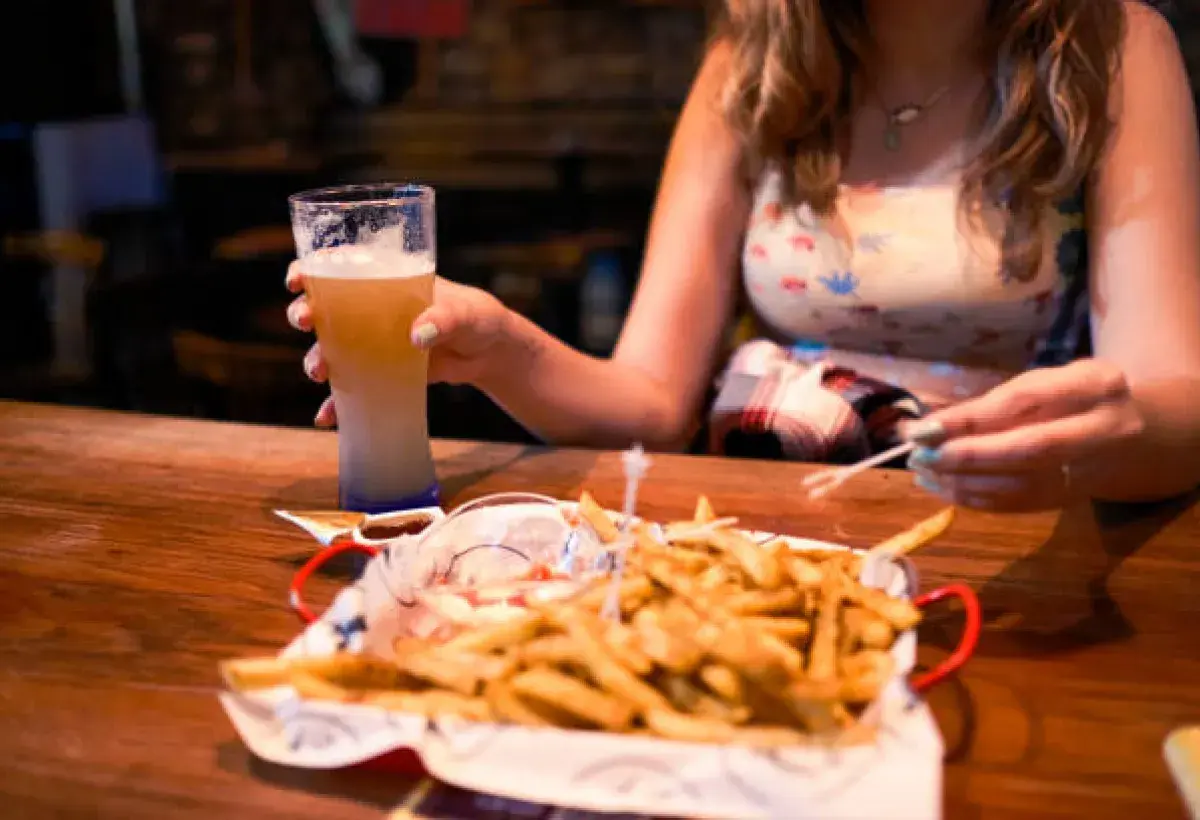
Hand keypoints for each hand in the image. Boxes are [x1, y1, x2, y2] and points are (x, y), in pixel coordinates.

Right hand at [285, 262, 513, 426]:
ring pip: (330, 349)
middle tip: (305, 321)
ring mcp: (372, 343)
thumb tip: (417, 335)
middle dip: (305, 313)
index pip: (340, 267)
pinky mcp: (381, 373)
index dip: (311, 269)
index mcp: (386, 281)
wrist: (489, 354)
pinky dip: (336, 404)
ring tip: (319, 372)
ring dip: (316, 359)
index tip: (297, 279)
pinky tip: (326, 417)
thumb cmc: (476, 317)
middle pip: (323, 307)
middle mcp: (370, 310)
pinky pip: (351, 389)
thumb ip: (444, 319)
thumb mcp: (465, 312)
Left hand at [904, 359, 1146, 511]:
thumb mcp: (1041, 384)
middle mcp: (1102, 428)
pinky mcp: (1073, 499)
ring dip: (962, 482)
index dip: (969, 419)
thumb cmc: (1070, 400)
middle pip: (1029, 449)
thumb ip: (993, 403)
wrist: (1134, 436)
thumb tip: (928, 427)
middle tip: (920, 455)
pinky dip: (974, 499)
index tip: (922, 428)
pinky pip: (1019, 504)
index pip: (1023, 403)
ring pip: (1021, 485)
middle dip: (966, 456)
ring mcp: (1092, 469)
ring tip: (922, 472)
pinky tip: (941, 487)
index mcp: (1094, 385)